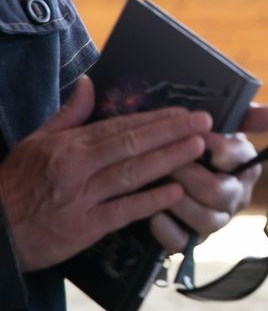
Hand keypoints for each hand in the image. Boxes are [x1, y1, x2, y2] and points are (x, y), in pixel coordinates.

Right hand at [0, 76, 208, 271]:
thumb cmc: (16, 185)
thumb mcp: (35, 142)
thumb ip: (68, 115)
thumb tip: (88, 83)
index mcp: (68, 145)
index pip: (120, 127)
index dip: (155, 119)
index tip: (184, 112)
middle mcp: (76, 167)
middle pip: (132, 144)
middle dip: (171, 132)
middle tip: (204, 123)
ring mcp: (82, 197)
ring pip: (132, 173)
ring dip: (168, 159)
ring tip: (197, 147)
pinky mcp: (84, 227)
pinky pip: (124, 211)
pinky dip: (150, 200)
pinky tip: (176, 191)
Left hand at [149, 102, 267, 251]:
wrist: (162, 166)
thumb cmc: (194, 141)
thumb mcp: (221, 123)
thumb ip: (248, 116)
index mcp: (246, 166)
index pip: (241, 159)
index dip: (218, 149)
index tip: (198, 137)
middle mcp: (236, 196)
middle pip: (221, 192)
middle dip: (190, 175)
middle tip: (167, 162)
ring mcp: (214, 220)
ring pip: (205, 220)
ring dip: (178, 201)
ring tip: (157, 184)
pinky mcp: (189, 239)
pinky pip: (181, 243)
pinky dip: (166, 229)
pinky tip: (152, 214)